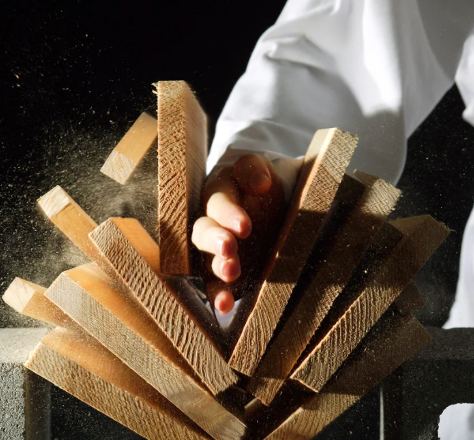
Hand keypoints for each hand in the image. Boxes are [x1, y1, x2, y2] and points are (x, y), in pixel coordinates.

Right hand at [193, 154, 285, 313]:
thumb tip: (260, 184)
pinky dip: (219, 296)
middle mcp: (211, 225)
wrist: (269, 201)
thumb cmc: (260, 181)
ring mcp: (215, 251)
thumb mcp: (258, 167)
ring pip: (206, 262)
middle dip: (215, 242)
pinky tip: (225, 307)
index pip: (217, 203)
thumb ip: (254, 169)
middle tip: (230, 248)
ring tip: (231, 274)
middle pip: (203, 233)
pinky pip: (216, 286)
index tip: (245, 226)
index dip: (228, 214)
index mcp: (216, 196)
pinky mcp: (224, 272)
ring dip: (217, 270)